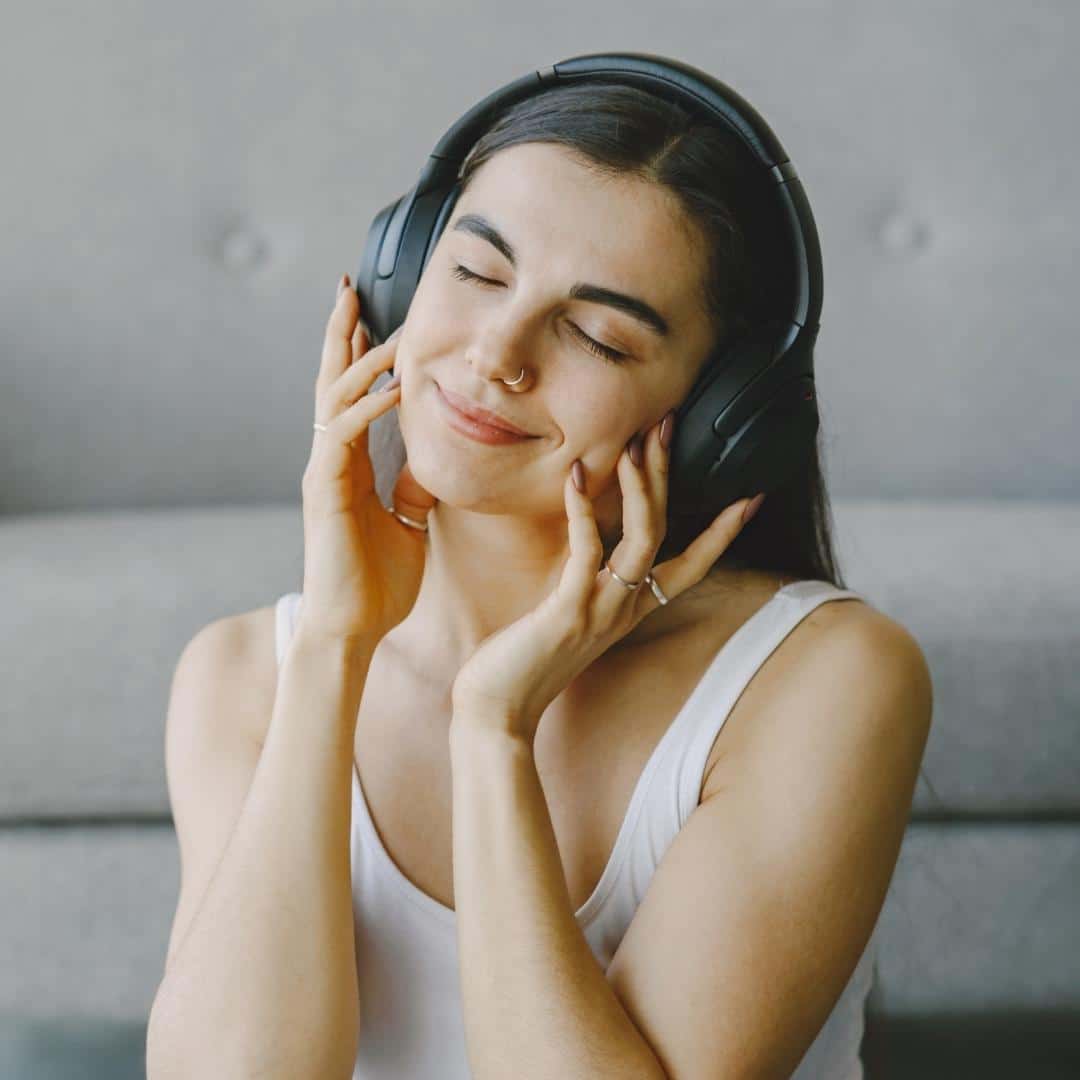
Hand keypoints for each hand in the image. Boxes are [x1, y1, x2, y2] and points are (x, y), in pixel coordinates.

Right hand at [298, 273, 436, 644]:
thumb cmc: (378, 584)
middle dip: (341, 333)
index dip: (362, 355)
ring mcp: (324, 472)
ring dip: (358, 358)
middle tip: (348, 287)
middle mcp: (332, 460)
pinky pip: (342, 434)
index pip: (353, 396)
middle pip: (332, 382)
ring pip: (333, 398)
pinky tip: (393, 385)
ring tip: (384, 325)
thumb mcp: (408, 526)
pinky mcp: (324, 489)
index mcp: (350, 466)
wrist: (353, 629)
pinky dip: (368, 407)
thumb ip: (414, 491)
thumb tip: (430, 464)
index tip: (375, 317)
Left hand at [449, 413, 763, 745]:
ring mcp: (601, 609)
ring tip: (635, 442)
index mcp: (629, 608)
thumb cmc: (524, 660)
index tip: (751, 497)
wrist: (496, 711)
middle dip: (668, 475)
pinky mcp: (568, 611)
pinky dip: (584, 511)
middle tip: (667, 425)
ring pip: (642, 538)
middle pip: (665, 531)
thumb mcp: (565, 613)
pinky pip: (586, 551)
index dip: (723, 533)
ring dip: (641, 487)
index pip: (691, 564)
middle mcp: (624, 607)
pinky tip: (577, 477)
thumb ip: (582, 580)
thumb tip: (585, 541)